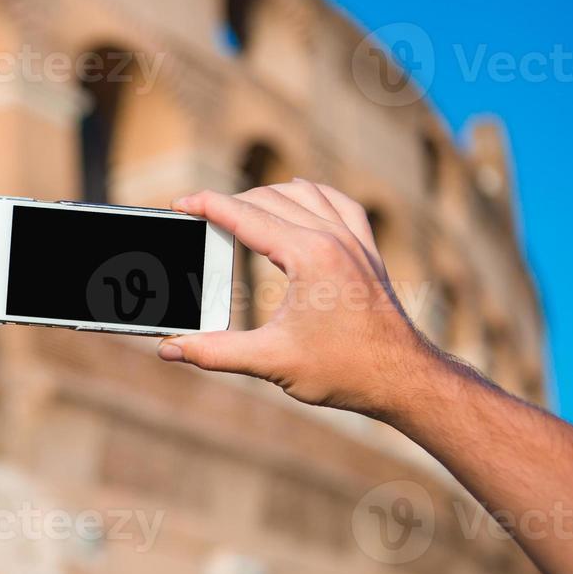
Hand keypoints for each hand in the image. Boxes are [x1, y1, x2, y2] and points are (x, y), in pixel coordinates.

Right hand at [158, 180, 441, 418]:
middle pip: (269, 199)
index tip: (180, 202)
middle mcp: (334, 238)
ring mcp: (355, 241)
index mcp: (308, 256)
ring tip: (238, 209)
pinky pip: (339, 203)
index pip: (245, 216)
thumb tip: (170, 349)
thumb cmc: (344, 370)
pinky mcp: (368, 251)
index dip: (207, 206)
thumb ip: (214, 352)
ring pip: (304, 194)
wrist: (403, 379)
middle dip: (229, 202)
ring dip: (267, 195)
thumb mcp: (271, 362)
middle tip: (199, 216)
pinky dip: (313, 195)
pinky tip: (300, 198)